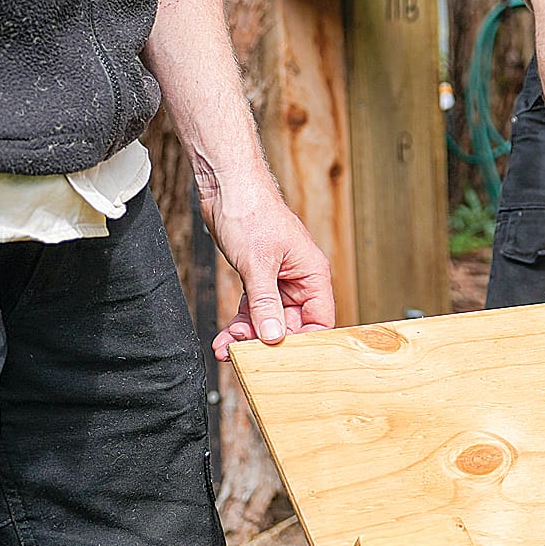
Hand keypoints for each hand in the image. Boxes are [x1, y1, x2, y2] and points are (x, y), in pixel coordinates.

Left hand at [204, 172, 336, 359]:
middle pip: (291, 323)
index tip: (282, 357)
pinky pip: (253, 309)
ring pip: (269, 319)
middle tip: (244, 353)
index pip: (320, 319)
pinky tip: (224, 336)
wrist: (226, 188)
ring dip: (248, 336)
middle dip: (267, 341)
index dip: (304, 341)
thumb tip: (272, 337)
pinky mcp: (257, 277)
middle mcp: (299, 279)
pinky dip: (239, 323)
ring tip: (226, 348)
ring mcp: (277, 279)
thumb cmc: (251, 213)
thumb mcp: (257, 264)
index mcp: (312, 273)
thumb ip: (266, 304)